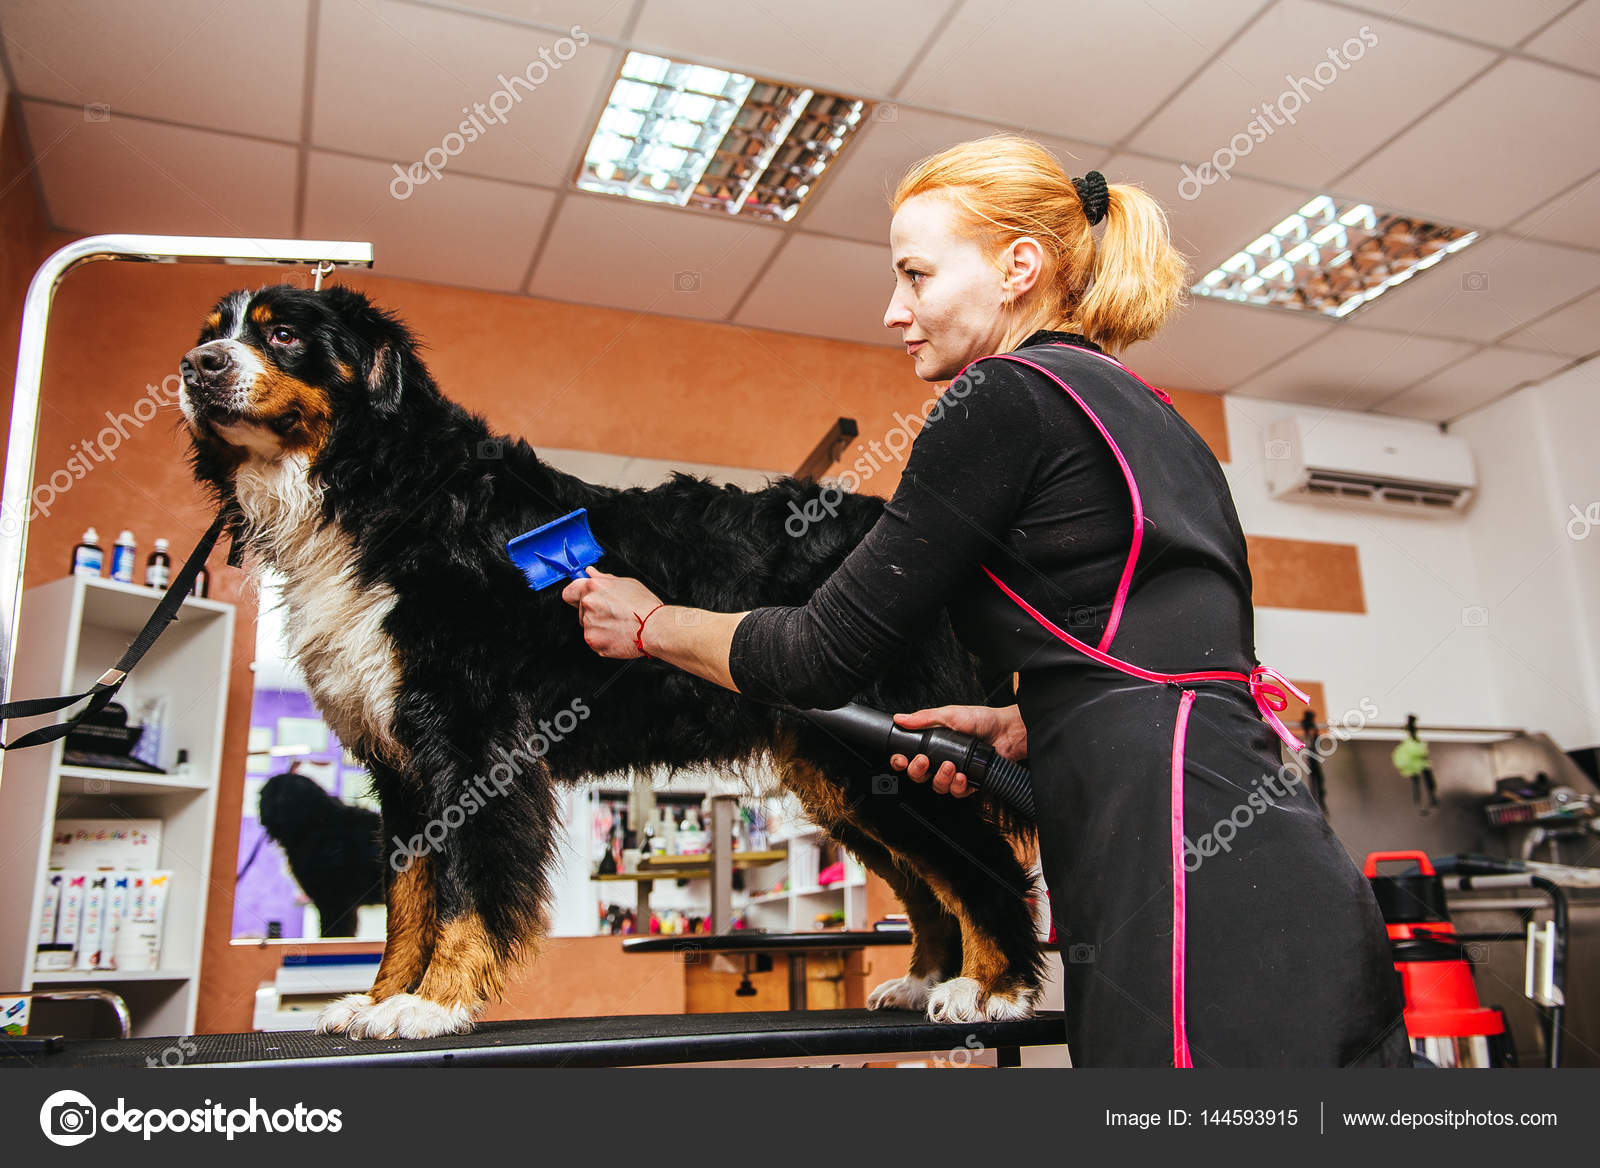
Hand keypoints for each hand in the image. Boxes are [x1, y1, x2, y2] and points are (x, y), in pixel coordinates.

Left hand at [561, 567, 662, 658]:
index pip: (569, 591)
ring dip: (599, 626)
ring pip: (588, 626)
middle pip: (580, 610)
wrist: (655, 628)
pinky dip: (603, 640)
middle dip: (592, 612)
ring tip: (618, 624)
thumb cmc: (645, 605)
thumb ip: (604, 578)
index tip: (580, 599)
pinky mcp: (593, 641)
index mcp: (593, 587)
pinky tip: (618, 634)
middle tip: (612, 613)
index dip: (575, 595)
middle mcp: (588, 604)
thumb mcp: (626, 583)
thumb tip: (591, 573)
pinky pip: (594, 640)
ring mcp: (589, 624)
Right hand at [888, 704, 1026, 798]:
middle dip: (917, 771)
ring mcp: (955, 772)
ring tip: (950, 766)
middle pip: (919, 776)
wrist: (1006, 732)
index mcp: (933, 744)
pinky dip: (958, 786)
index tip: (900, 759)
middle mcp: (942, 759)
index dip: (901, 761)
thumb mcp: (949, 714)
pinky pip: (957, 792)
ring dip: (941, 778)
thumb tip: (900, 718)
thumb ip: (924, 718)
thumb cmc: (981, 720)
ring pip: (937, 786)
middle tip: (923, 761)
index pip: (909, 757)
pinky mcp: (969, 782)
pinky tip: (962, 775)